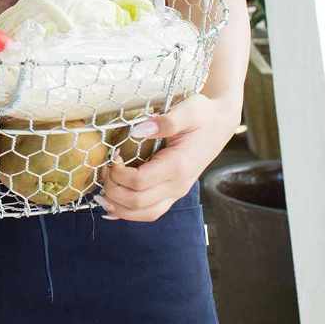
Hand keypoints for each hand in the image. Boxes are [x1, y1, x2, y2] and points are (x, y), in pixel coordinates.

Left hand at [96, 93, 239, 221]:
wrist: (220, 123)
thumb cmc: (203, 114)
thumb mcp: (189, 109)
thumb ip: (167, 120)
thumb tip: (139, 129)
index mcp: (178, 166)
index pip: (139, 182)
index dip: (118, 174)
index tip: (113, 156)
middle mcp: (178, 185)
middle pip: (138, 202)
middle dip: (114, 190)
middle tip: (105, 170)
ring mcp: (177, 192)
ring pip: (144, 214)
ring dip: (120, 207)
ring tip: (104, 192)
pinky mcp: (173, 192)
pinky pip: (150, 212)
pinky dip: (130, 213)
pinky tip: (114, 206)